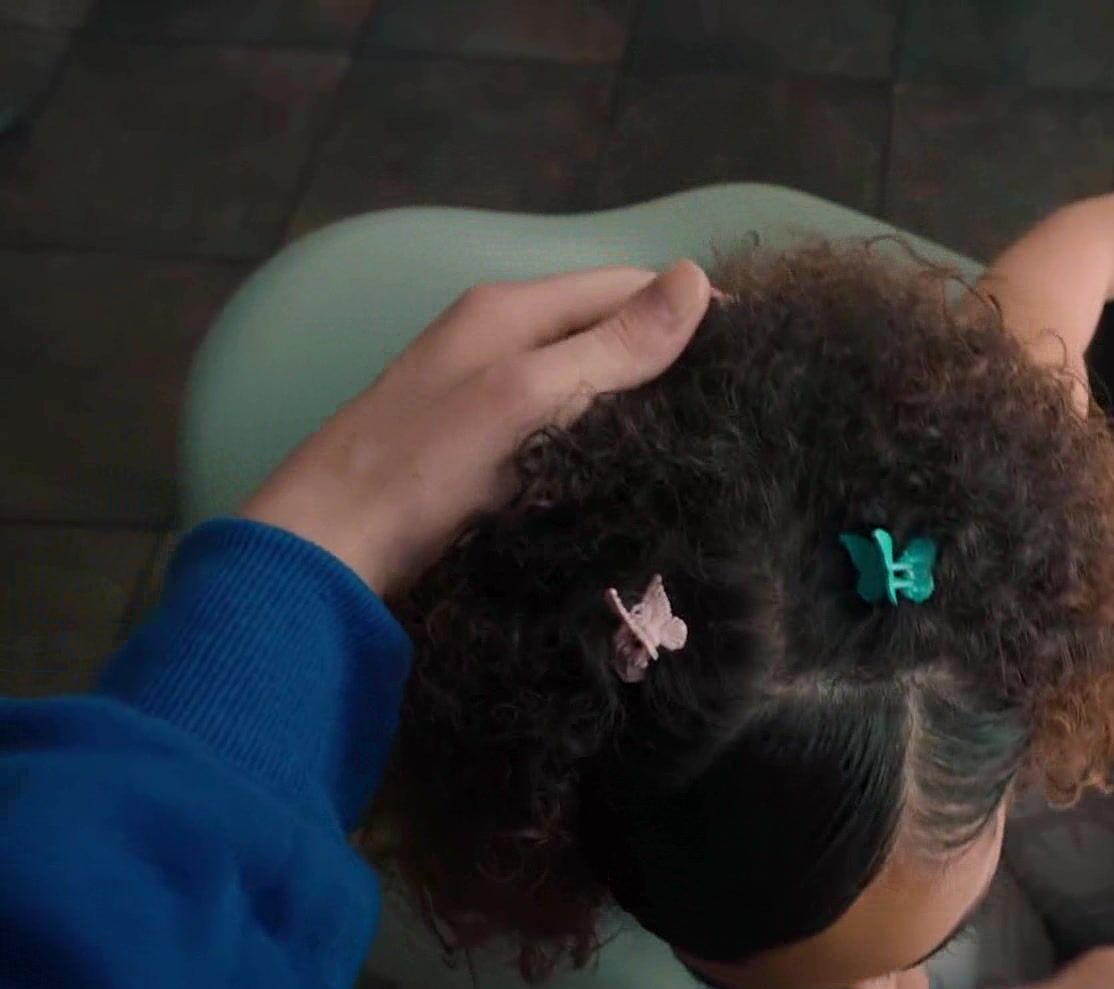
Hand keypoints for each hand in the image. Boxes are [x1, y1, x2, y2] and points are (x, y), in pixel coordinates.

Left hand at [241, 261, 711, 594]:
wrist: (326, 554)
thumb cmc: (424, 467)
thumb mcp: (528, 395)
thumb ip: (613, 344)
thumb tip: (697, 279)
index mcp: (508, 310)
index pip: (625, 286)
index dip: (691, 311)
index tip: (755, 354)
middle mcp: (500, 342)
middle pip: (608, 333)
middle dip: (671, 360)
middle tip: (740, 409)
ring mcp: (489, 399)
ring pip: (590, 387)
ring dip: (642, 408)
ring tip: (706, 445)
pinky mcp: (484, 456)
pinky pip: (565, 432)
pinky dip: (605, 444)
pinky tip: (637, 477)